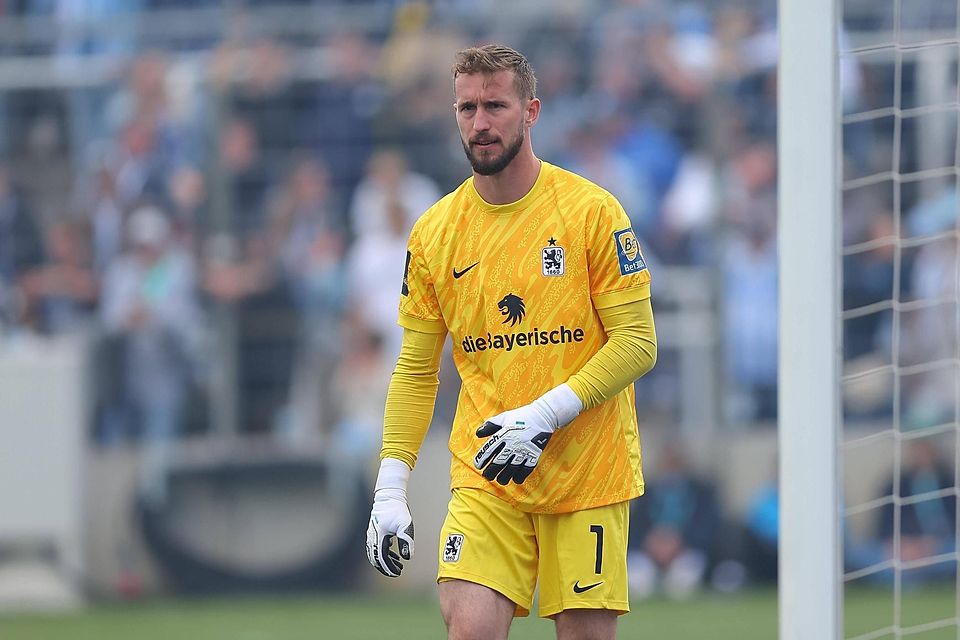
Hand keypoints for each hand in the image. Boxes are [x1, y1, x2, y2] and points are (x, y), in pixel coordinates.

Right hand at [365, 459, 414, 576]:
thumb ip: (406, 541)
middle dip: (386, 568)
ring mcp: (373, 535)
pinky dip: (385, 554)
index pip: (382, 559)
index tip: (397, 573)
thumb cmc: (397, 509)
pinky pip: (378, 547)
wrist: (389, 496)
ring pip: (376, 554)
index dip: (389, 568)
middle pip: (376, 559)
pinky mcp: (376, 532)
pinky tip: (395, 555)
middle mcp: (373, 538)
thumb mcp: (405, 526)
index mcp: (378, 538)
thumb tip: (407, 557)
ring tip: (398, 565)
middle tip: (397, 572)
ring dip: (386, 562)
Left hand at [473, 384, 582, 485]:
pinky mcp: (534, 455)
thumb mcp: (504, 417)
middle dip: (490, 472)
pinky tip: (515, 479)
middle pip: (498, 463)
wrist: (544, 416)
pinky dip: (519, 477)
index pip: (489, 449)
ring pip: (511, 470)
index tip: (478, 465)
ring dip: (503, 477)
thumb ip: (490, 425)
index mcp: (504, 434)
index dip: (481, 459)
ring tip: (500, 480)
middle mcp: (513, 444)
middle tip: (487, 476)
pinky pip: (525, 470)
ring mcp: (524, 450)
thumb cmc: (521, 416)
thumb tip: (478, 434)